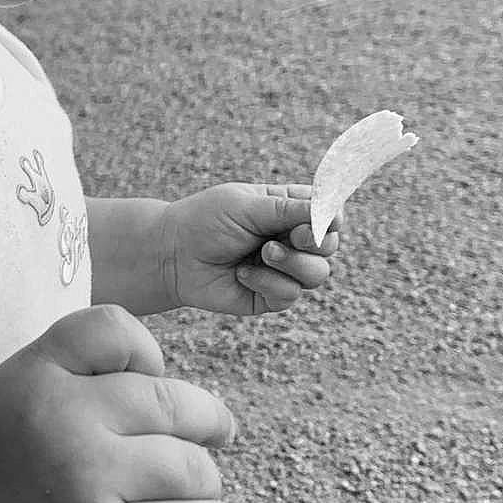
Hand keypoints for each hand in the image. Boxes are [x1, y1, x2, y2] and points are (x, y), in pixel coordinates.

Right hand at [0, 305, 243, 502]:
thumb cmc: (4, 469)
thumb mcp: (20, 392)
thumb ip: (84, 368)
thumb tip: (184, 388)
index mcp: (33, 377)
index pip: (117, 330)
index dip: (146, 354)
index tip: (149, 383)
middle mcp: (58, 422)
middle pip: (174, 402)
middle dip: (206, 421)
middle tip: (214, 435)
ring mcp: (85, 487)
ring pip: (194, 467)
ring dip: (206, 480)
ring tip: (195, 490)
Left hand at [160, 183, 341, 316]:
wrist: (171, 255)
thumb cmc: (205, 221)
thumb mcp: (247, 205)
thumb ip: (289, 209)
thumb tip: (331, 211)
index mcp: (288, 209)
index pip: (329, 213)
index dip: (331, 217)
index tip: (318, 218)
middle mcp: (291, 240)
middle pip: (330, 245)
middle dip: (315, 241)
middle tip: (292, 236)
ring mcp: (283, 269)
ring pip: (318, 274)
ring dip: (292, 263)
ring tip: (263, 253)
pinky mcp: (271, 296)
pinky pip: (290, 294)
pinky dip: (268, 283)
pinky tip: (242, 273)